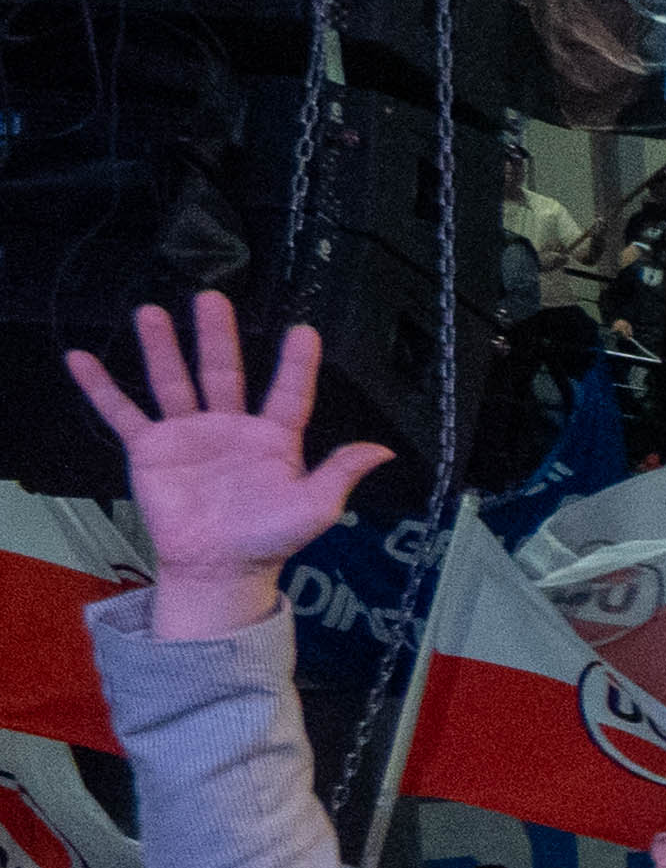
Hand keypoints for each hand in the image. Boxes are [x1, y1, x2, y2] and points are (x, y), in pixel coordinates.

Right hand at [62, 297, 401, 591]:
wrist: (218, 569)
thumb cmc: (269, 540)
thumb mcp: (314, 509)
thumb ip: (340, 474)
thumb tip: (383, 450)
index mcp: (273, 439)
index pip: (288, 394)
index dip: (296, 365)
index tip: (304, 332)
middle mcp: (230, 427)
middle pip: (223, 372)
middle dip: (217, 336)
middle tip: (212, 298)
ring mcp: (188, 435)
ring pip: (173, 382)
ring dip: (162, 348)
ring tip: (152, 312)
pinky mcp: (150, 450)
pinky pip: (122, 413)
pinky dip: (101, 388)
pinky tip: (81, 359)